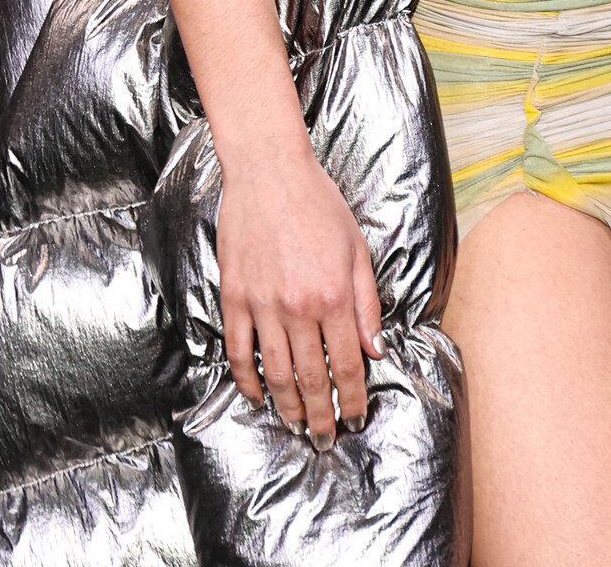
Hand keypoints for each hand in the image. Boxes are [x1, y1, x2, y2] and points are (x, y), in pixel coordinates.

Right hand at [215, 140, 385, 447]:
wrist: (270, 171)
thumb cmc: (319, 204)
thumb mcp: (357, 249)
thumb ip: (367, 302)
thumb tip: (375, 349)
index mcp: (334, 295)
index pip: (346, 364)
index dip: (351, 398)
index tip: (353, 418)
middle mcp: (299, 307)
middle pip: (311, 377)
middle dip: (320, 415)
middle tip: (323, 438)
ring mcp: (263, 304)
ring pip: (275, 372)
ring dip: (287, 405)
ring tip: (295, 424)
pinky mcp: (235, 296)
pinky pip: (239, 350)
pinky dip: (247, 380)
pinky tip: (257, 396)